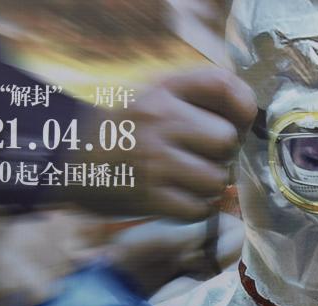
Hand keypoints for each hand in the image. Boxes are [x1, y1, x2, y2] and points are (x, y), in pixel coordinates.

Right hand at [73, 66, 256, 221]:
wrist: (65, 161)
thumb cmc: (126, 130)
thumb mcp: (154, 96)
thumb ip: (200, 95)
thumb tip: (251, 114)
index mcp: (163, 89)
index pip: (223, 85)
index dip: (243, 107)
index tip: (239, 122)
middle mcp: (158, 119)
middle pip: (227, 140)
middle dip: (222, 155)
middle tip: (201, 157)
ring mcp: (152, 159)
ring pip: (216, 179)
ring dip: (209, 185)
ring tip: (186, 179)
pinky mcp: (148, 196)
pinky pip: (198, 208)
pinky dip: (195, 208)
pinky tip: (177, 198)